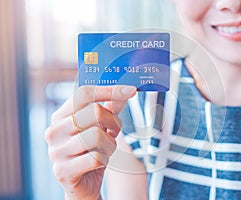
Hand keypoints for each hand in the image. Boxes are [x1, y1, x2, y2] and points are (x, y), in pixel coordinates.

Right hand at [45, 85, 135, 199]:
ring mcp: (56, 151)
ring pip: (97, 135)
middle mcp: (54, 131)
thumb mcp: (102, 128)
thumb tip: (126, 91)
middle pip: (95, 112)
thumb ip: (111, 109)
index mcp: (61, 116)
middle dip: (113, 122)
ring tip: (105, 149)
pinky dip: (105, 159)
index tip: (130, 90)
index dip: (109, 90)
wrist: (83, 184)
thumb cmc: (92, 152)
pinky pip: (96, 158)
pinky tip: (99, 163)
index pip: (84, 94)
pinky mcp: (62, 171)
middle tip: (114, 131)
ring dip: (110, 144)